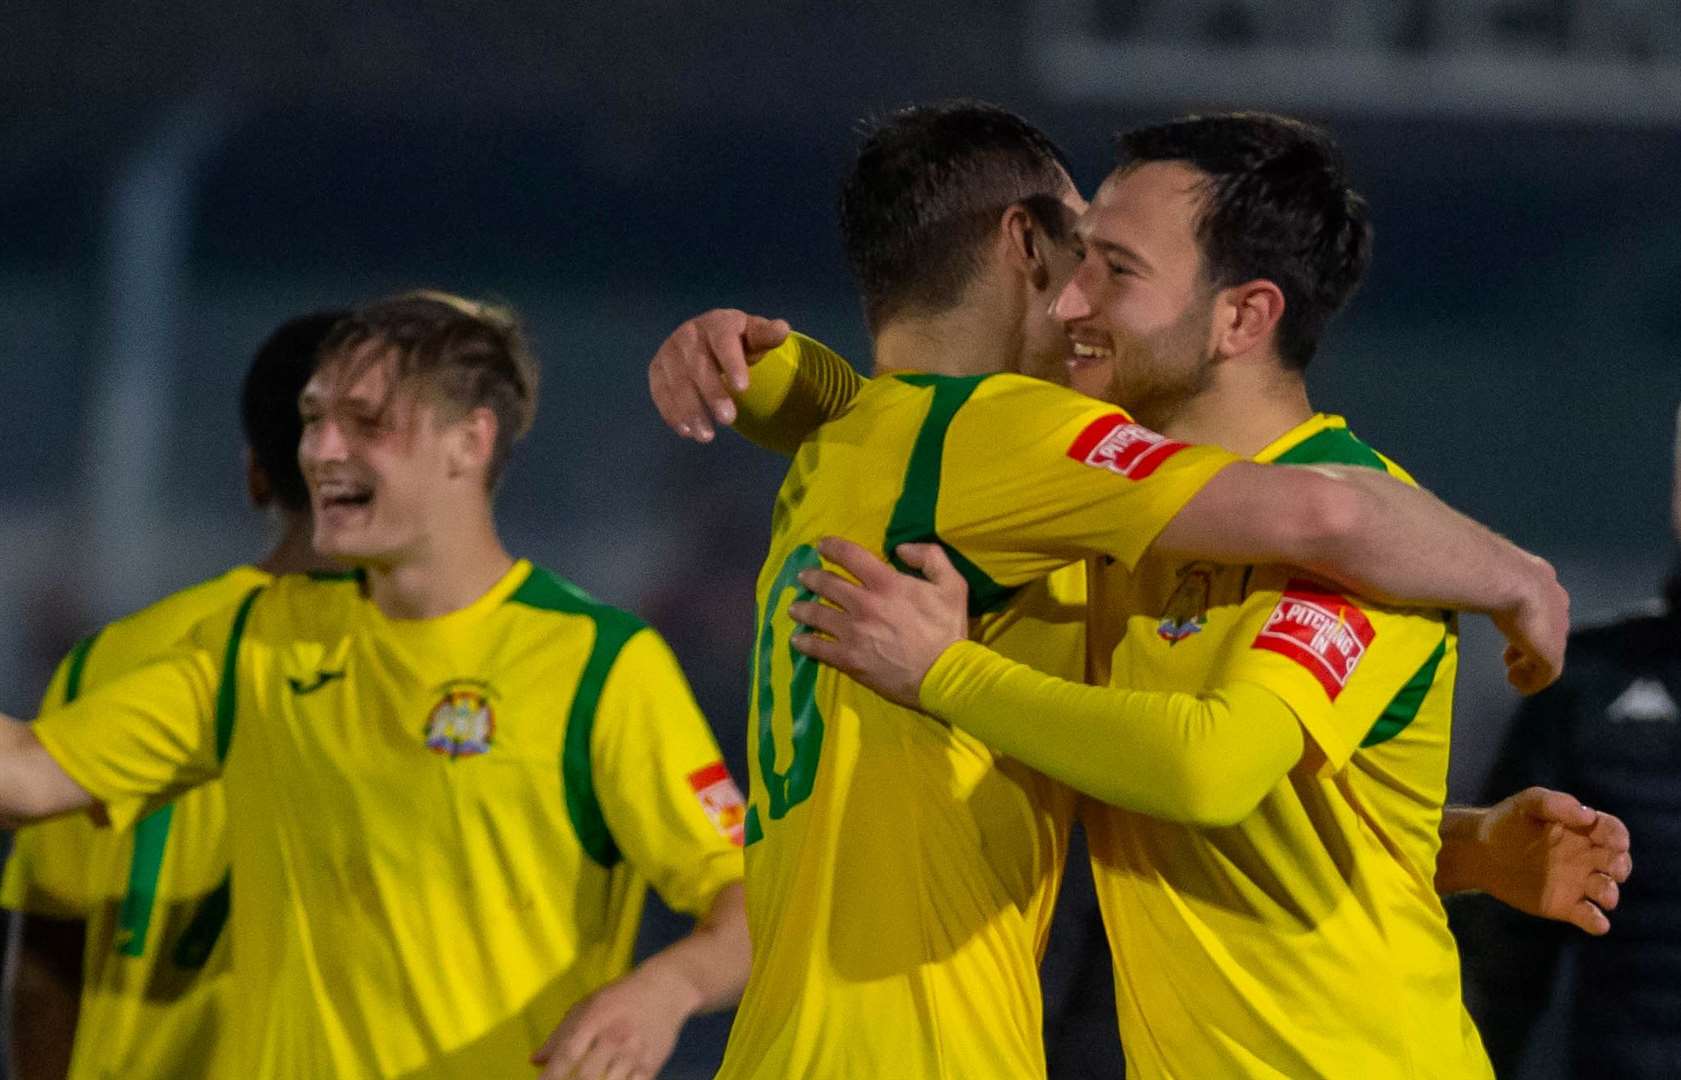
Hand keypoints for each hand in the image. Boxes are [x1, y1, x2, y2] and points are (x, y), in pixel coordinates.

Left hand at [530, 964, 695, 1079]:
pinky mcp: (652, 1064)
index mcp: (594, 1019)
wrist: (665, 990)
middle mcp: (614, 1036)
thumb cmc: (619, 998)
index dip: (551, 1075)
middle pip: (587, 1076)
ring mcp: (635, 1052)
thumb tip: (534, 1061)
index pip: (568, 1053)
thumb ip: (560, 1035)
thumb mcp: (587, 1006)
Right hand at [648, 309, 790, 442]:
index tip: (743, 388)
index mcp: (716, 323)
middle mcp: (688, 334)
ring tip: (706, 436)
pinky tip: (686, 432)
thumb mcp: (755, 336)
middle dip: (713, 394)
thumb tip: (782, 329)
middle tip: (730, 420)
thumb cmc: (738, 341)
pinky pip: (660, 392)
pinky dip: (671, 413)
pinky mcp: (656, 369)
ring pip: (677, 382)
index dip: (732, 363)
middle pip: (698, 365)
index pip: (723, 342)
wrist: (708, 340)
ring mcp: (668, 351)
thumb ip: (767, 336)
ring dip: (690, 410)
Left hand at [788, 538, 967, 708]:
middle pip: (827, 584)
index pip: (850, 556)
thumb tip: (901, 549)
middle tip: (804, 577)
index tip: (822, 546)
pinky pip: (818, 648)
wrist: (944, 675)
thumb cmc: (948, 630)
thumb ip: (930, 557)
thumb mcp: (952, 584)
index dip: (832, 547)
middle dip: (812, 577)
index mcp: (886, 583)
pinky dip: (805, 643)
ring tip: (794, 608)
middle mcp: (863, 604)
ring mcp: (852, 633)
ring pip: (817, 615)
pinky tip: (797, 641)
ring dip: (803, 609)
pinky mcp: (849, 659)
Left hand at [1469, 786, 1631, 935]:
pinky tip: (1597, 922)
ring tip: (1604, 895)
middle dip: (1621, 866)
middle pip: (1617, 862)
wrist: (1481, 852)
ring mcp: (1578, 882)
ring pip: (1606, 890)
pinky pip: (1589, 916)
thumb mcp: (1527, 804)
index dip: (1618, 836)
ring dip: (1611, 893)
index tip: (1616, 842)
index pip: (1612, 831)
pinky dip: (1597, 922)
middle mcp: (1587, 856)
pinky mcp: (1566, 905)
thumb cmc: (1508, 822)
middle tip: (1613, 868)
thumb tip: (1588, 815)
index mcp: (1583, 830)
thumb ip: (1556, 804)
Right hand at [1490, 556, 1568, 694]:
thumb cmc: (1493, 571)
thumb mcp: (1493, 571)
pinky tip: (1514, 682)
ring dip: (1530, 664)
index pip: (1542, 603)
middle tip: (1510, 654)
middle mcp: (1557, 604)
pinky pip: (1545, 674)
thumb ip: (1488, 576)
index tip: (1510, 628)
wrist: (1512, 581)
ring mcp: (1557, 630)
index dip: (1526, 618)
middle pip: (1549, 628)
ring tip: (1512, 672)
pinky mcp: (1552, 653)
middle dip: (1531, 643)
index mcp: (1544, 580)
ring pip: (1548, 652)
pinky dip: (1530, 681)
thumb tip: (1463, 572)